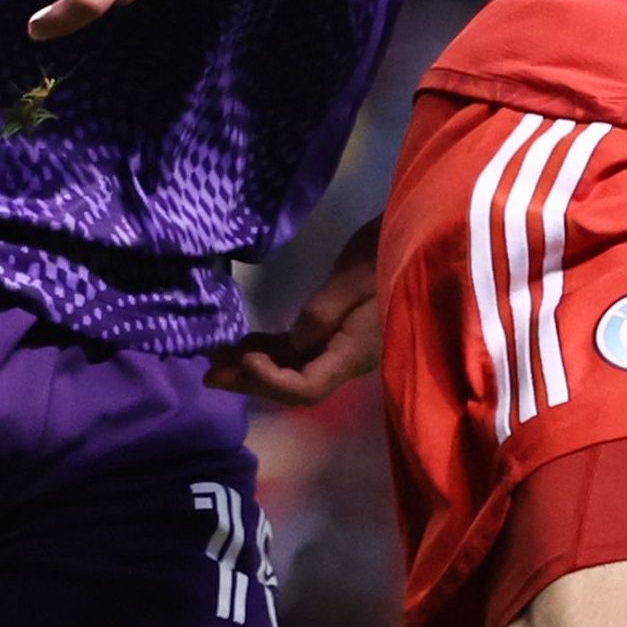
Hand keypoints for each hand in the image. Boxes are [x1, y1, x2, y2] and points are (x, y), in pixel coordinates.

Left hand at [211, 219, 382, 406]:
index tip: (245, 358)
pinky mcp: (336, 329)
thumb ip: (324, 311)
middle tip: (208, 374)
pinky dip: (269, 349)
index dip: (271, 380)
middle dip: (251, 380)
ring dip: (254, 365)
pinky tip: (244, 343)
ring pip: (292, 368)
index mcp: (353, 351)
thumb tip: (293, 344)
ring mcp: (340, 345)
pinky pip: (298, 350)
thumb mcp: (356, 276)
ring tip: (215, 358)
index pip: (306, 388)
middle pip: (293, 385)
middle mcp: (345, 358)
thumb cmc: (389, 251)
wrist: (418, 238)